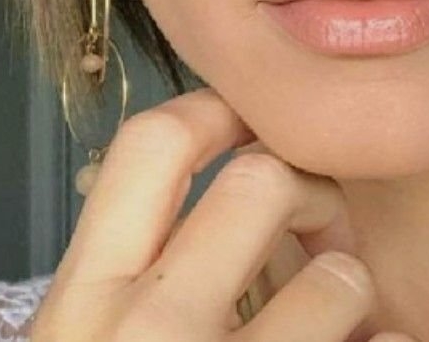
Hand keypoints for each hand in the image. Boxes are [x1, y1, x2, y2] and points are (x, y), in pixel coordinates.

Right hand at [29, 86, 412, 340]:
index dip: (211, 110)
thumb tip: (180, 159)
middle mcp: (149, 336)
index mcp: (82, 304)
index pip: (150, 144)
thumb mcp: (80, 339)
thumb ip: (122, 267)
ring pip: (339, 277)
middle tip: (314, 218)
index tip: (248, 115)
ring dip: (347, 288)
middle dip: (301, 190)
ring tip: (336, 313)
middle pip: (260, 181)